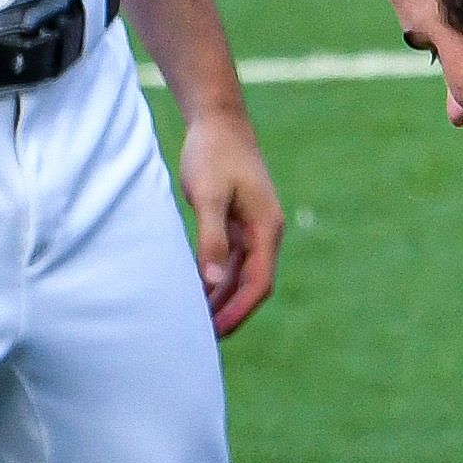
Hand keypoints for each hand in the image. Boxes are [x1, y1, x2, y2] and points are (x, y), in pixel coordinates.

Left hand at [177, 103, 285, 337]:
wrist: (218, 123)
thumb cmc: (214, 156)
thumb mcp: (209, 197)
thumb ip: (212, 240)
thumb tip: (215, 282)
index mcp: (267, 229)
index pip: (259, 282)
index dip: (238, 310)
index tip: (214, 333)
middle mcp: (266, 233)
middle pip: (254, 285)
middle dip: (232, 313)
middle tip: (202, 340)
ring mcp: (253, 229)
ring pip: (243, 275)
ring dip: (223, 300)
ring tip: (196, 323)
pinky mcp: (238, 223)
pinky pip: (232, 262)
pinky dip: (218, 281)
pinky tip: (198, 292)